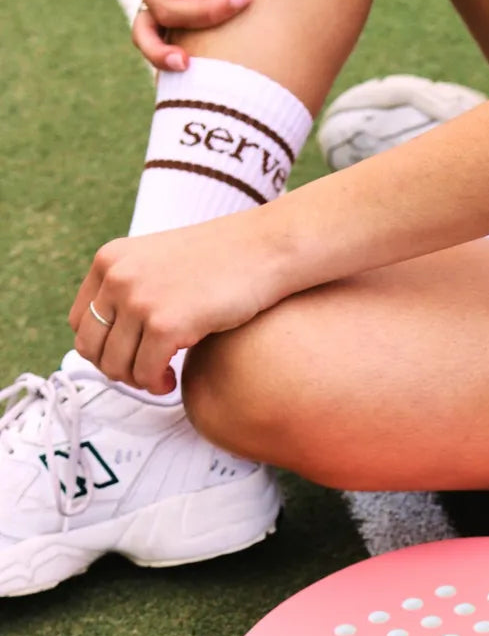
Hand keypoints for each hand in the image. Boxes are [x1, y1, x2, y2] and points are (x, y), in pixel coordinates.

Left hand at [69, 215, 279, 394]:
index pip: (80, 321)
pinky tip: (172, 379)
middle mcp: (117, 278)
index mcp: (109, 261)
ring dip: (138, 381)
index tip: (128, 355)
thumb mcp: (157, 262)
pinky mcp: (166, 324)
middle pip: (92, 348)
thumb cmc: (219, 261)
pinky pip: (145, 373)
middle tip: (145, 371)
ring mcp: (139, 300)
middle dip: (117, 369)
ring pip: (115, 366)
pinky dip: (157, 385)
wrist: (261, 250)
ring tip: (161, 376)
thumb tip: (114, 340)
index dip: (103, 347)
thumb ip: (130, 289)